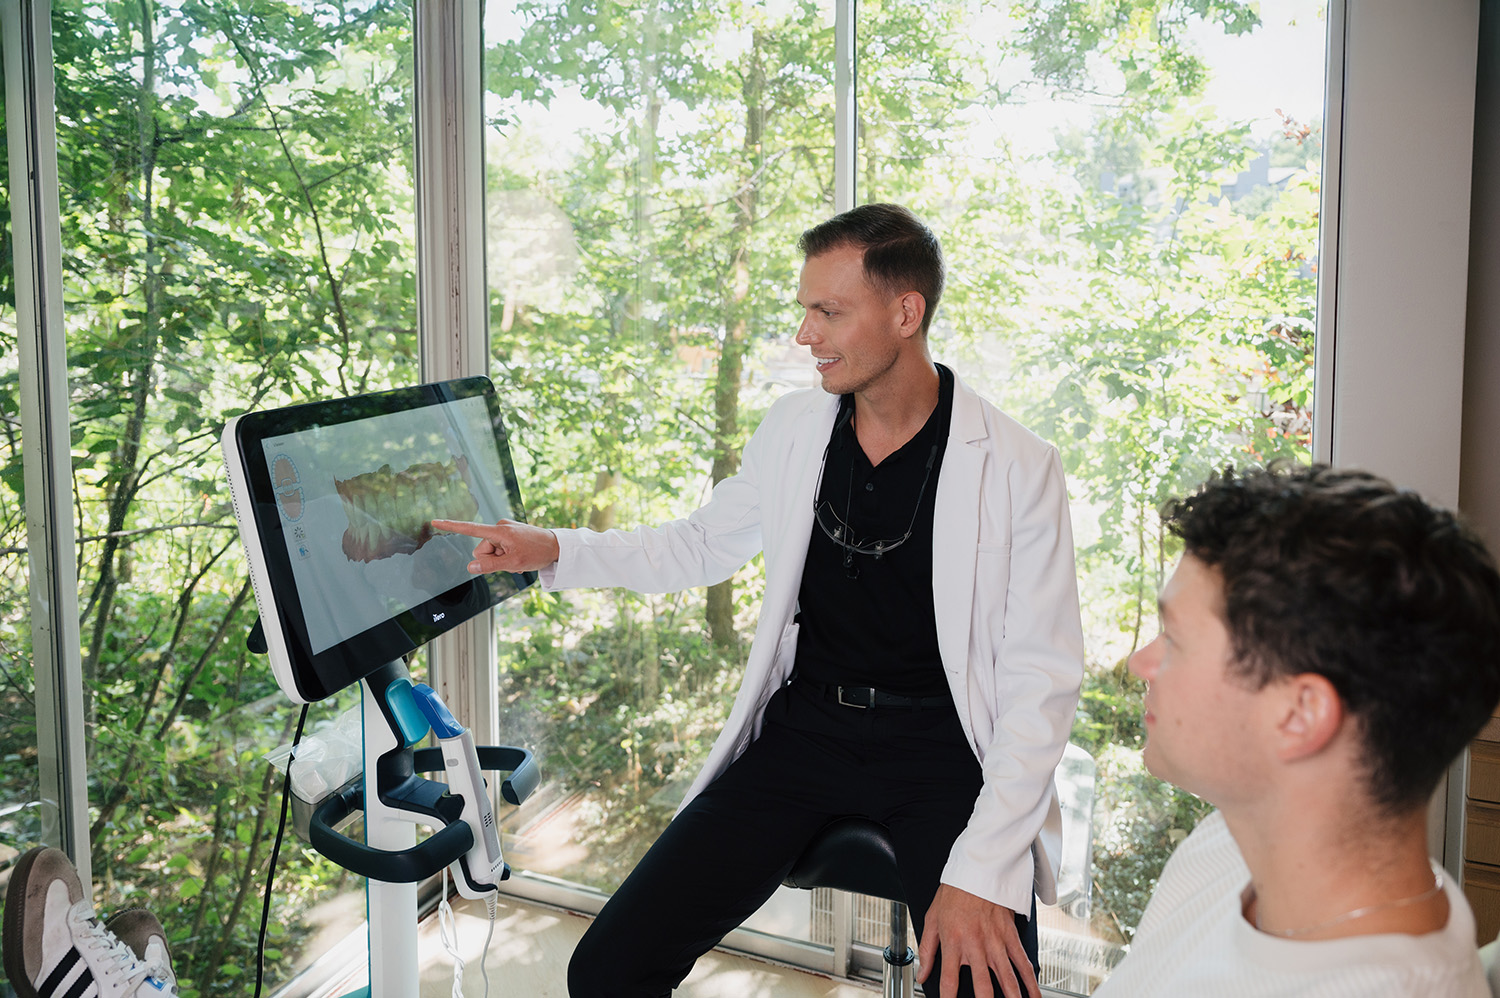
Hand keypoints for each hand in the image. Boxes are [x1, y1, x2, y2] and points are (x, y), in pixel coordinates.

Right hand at [430, 518, 559, 573]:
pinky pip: (499, 550)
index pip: (469, 529)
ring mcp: (504, 531)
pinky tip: (520, 559)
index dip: (451, 526)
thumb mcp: (513, 563)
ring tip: (519, 560)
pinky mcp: (508, 535)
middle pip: (481, 551)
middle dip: (492, 561)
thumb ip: (490, 566)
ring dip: (502, 561)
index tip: (434, 521)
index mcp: (499, 531)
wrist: (557, 546)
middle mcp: (499, 527)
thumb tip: (471, 567)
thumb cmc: (538, 552)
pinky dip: (506, 558)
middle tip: (512, 562)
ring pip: (490, 553)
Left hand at [917, 885, 1036, 997]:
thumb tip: (922, 974)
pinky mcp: (1010, 937)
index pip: (949, 981)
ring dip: (1012, 997)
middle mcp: (976, 947)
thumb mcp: (932, 920)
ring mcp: (996, 943)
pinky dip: (1031, 982)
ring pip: (1007, 979)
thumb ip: (927, 950)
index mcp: (953, 943)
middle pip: (983, 987)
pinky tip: (1034, 995)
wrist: (977, 871)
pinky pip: (1023, 963)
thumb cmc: (953, 894)